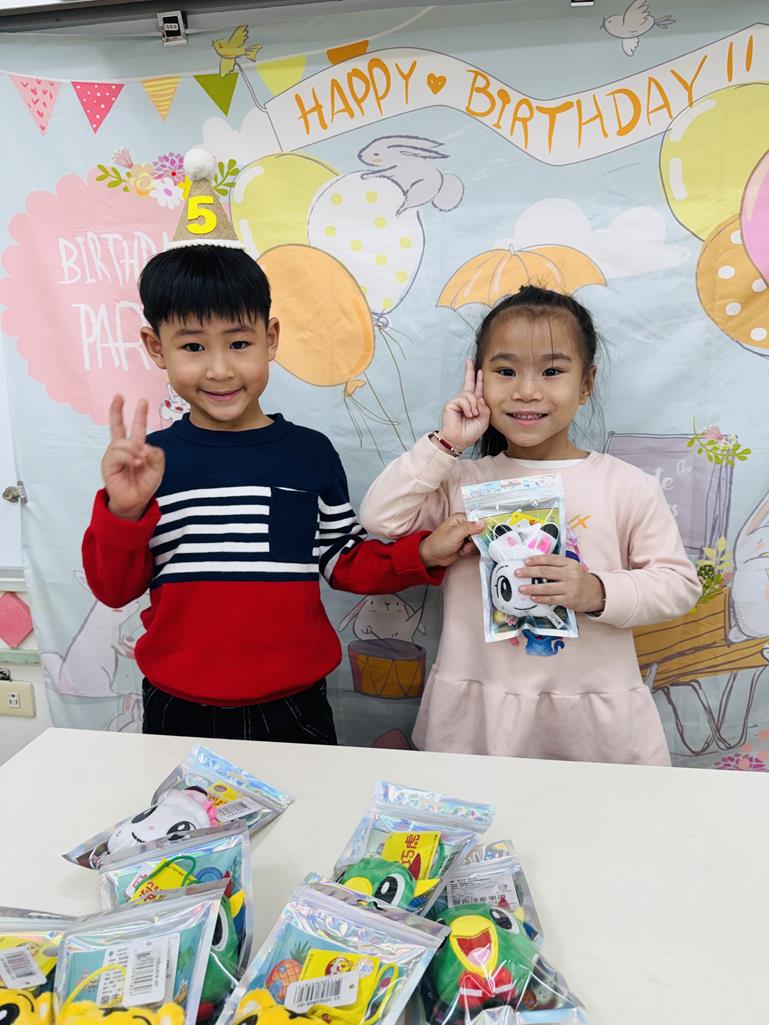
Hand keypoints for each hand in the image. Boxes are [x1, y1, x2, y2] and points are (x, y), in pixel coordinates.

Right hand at [102, 395, 164, 520]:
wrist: (135, 501)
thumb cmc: (144, 485)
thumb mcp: (157, 469)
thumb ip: (156, 455)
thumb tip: (144, 446)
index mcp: (135, 448)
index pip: (136, 428)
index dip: (138, 415)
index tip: (142, 401)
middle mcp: (122, 450)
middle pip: (117, 427)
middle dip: (117, 411)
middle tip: (119, 397)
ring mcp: (113, 456)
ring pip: (121, 443)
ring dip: (132, 450)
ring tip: (139, 461)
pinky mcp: (107, 464)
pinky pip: (117, 454)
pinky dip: (128, 457)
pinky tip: (135, 463)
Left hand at [419, 514, 484, 568]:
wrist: (432, 556)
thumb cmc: (439, 543)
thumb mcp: (455, 534)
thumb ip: (469, 528)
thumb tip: (483, 522)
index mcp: (460, 518)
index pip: (477, 519)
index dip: (482, 526)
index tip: (483, 533)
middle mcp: (464, 525)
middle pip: (480, 530)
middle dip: (476, 539)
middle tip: (469, 542)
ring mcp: (465, 535)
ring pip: (478, 540)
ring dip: (472, 546)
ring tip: (463, 548)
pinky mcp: (465, 544)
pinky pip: (474, 547)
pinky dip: (469, 551)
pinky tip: (462, 551)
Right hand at [439, 358, 490, 451]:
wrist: (458, 440)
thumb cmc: (470, 432)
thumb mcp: (484, 420)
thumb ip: (485, 408)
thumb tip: (479, 397)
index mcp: (473, 404)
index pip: (477, 389)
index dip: (479, 380)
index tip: (480, 370)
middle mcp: (465, 401)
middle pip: (468, 382)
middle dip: (469, 370)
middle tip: (468, 359)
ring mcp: (457, 401)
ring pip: (470, 394)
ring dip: (473, 406)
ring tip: (472, 415)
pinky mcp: (451, 403)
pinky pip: (463, 399)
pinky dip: (467, 407)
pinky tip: (467, 414)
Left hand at [516, 556, 603, 612]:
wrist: (596, 593)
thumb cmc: (580, 579)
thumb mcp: (572, 567)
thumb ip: (558, 565)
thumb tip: (535, 564)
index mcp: (570, 563)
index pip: (550, 559)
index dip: (536, 559)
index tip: (525, 561)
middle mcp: (570, 574)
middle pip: (546, 571)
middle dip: (529, 572)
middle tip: (517, 573)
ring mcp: (570, 587)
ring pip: (547, 587)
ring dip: (532, 588)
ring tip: (521, 588)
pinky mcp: (569, 600)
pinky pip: (552, 599)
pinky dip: (541, 598)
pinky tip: (533, 598)